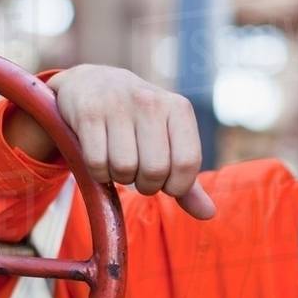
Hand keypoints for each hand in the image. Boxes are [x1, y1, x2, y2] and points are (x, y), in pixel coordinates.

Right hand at [5, 65, 215, 219]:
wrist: (91, 83)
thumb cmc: (136, 121)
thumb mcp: (166, 139)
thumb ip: (185, 177)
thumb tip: (208, 214)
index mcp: (178, 108)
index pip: (187, 163)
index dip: (175, 185)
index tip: (165, 181)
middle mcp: (151, 102)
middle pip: (155, 170)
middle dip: (145, 184)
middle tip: (138, 172)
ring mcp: (118, 104)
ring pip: (124, 168)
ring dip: (119, 177)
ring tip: (118, 160)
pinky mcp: (88, 112)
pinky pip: (97, 163)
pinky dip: (97, 171)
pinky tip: (99, 155)